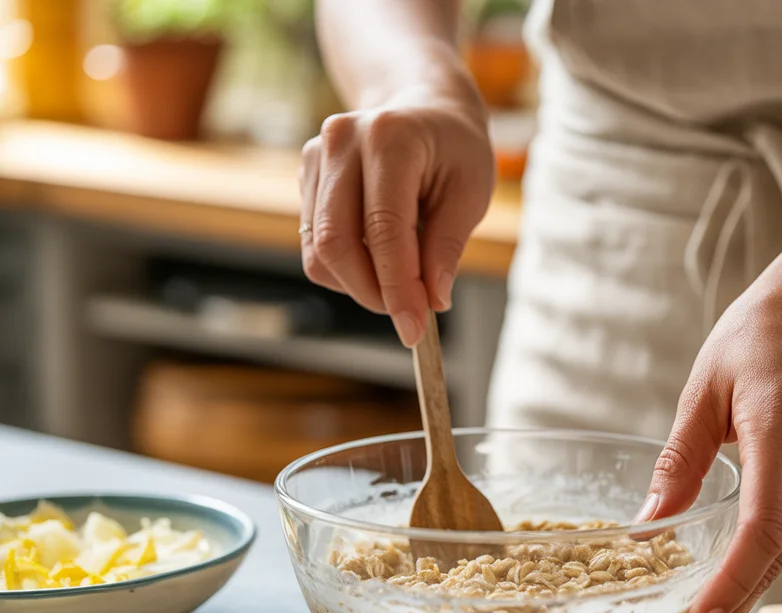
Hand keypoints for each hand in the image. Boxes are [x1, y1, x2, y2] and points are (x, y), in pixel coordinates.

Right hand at [299, 86, 493, 346]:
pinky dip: (347, 270)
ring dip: (360, 286)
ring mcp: (315, 158)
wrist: (422, 108)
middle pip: (338, 244)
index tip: (415, 330)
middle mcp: (340, 142)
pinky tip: (380, 259)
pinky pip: (316, 246)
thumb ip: (448, 245)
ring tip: (402, 283)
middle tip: (411, 315)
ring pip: (321, 252)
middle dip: (373, 293)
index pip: (383, 230)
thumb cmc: (454, 149)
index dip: (398, 287)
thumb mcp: (471, 191)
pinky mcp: (305, 179)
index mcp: (388, 137)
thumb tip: (431, 300)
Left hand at [640, 255, 781, 612]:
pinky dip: (762, 562)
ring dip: (746, 593)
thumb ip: (680, 462)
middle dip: (731, 610)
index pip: (762, 530)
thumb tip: (646, 528)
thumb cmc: (759, 334)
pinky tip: (730, 583)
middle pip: (775, 557)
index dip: (731, 585)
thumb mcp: (703, 388)